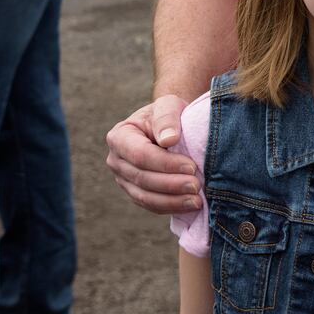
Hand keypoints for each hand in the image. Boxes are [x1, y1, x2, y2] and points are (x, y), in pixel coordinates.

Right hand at [104, 95, 198, 214]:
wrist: (169, 127)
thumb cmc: (168, 114)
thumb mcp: (168, 106)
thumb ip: (167, 118)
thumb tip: (169, 139)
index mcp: (119, 136)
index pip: (140, 155)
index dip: (166, 163)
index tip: (191, 166)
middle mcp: (116, 161)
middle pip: (142, 178)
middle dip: (171, 184)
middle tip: (197, 185)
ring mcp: (124, 180)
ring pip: (145, 197)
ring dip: (172, 201)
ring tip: (196, 200)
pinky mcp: (136, 193)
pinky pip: (151, 205)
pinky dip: (171, 207)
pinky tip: (191, 205)